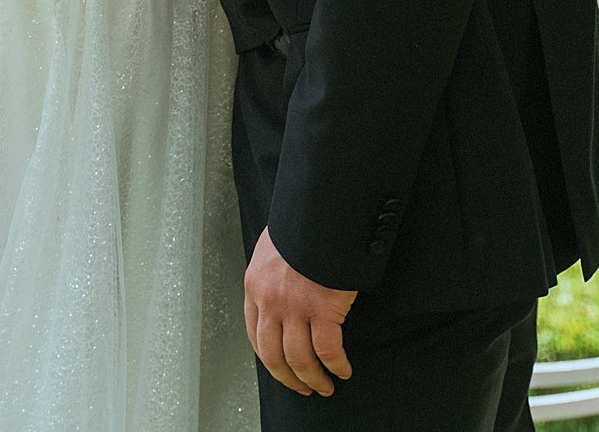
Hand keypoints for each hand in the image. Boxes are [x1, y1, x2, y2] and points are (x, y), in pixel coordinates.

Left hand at [244, 226, 356, 396]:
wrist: (321, 210)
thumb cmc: (304, 223)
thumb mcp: (275, 247)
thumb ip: (274, 273)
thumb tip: (285, 291)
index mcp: (255, 285)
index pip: (255, 335)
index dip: (269, 359)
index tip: (281, 370)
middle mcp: (269, 300)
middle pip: (273, 355)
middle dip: (289, 378)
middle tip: (303, 388)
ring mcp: (295, 306)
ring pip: (299, 359)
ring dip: (313, 379)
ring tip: (325, 386)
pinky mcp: (322, 308)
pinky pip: (328, 350)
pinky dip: (336, 365)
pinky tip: (343, 369)